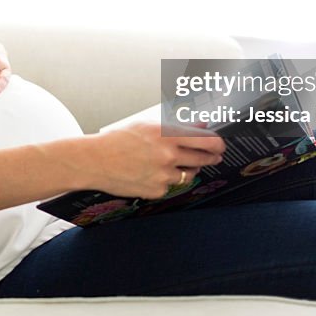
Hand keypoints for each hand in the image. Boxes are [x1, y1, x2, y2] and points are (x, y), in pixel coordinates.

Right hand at [86, 123, 225, 199]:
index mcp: (167, 134)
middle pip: (204, 158)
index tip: (220, 145)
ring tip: (175, 162)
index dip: (218, 144)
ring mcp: (164, 175)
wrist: (95, 161)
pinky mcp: (157, 190)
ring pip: (190, 173)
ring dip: (188, 168)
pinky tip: (154, 172)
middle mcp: (168, 155)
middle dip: (211, 157)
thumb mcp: (147, 126)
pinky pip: (172, 185)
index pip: (207, 141)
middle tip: (212, 156)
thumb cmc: (118, 140)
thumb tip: (199, 127)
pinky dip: (168, 179)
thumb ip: (176, 127)